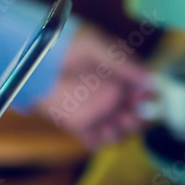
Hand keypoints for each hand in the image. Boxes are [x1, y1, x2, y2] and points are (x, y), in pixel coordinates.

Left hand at [36, 24, 149, 148]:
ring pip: (118, 129)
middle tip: (130, 116)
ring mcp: (97, 111)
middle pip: (135, 114)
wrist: (34, 56)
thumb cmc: (66, 43)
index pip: (142, 90)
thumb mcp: (95, 46)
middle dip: (137, 118)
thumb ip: (122, 63)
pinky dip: (99, 141)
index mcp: (121, 74)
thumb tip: (149, 78)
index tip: (142, 97)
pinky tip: (98, 135)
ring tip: (113, 126)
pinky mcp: (79, 124)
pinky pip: (94, 139)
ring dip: (121, 131)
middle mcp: (113, 95)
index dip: (147, 96)